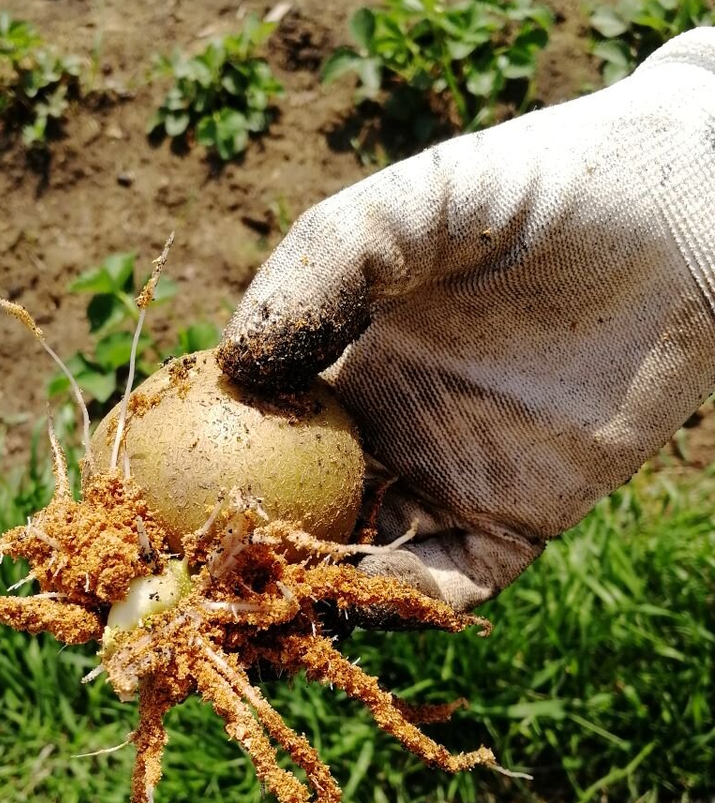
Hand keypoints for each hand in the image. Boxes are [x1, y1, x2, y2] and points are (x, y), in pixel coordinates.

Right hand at [218, 30, 714, 610]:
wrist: (678, 216)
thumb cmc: (536, 191)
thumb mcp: (409, 210)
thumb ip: (320, 270)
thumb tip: (235, 372)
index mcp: (342, 365)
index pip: (247, 431)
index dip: (193, 466)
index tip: (141, 498)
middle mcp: (382, 433)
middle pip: (293, 512)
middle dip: (240, 556)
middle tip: (187, 587)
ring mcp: (446, 481)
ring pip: (359, 562)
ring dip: (309, 593)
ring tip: (259, 612)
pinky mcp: (517, 522)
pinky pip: (447, 582)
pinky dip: (402, 604)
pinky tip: (361, 601)